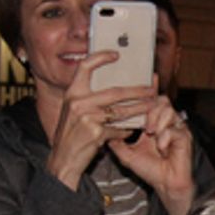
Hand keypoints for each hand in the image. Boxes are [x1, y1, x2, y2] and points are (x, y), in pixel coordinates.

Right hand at [46, 52, 157, 189]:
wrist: (62, 160)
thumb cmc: (69, 136)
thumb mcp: (72, 112)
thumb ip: (87, 99)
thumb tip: (112, 90)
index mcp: (72, 93)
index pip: (85, 67)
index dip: (100, 57)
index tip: (116, 54)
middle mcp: (78, 103)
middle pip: (115, 91)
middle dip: (136, 91)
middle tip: (151, 89)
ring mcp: (87, 118)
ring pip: (121, 111)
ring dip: (139, 109)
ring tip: (151, 106)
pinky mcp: (96, 133)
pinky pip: (118, 129)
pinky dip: (127, 129)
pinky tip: (133, 128)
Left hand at [108, 94, 195, 214]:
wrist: (165, 185)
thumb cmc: (150, 170)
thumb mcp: (126, 154)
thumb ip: (116, 140)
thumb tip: (102, 130)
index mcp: (153, 123)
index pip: (151, 101)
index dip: (150, 89)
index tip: (148, 78)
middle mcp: (166, 123)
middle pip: (161, 100)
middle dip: (150, 110)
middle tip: (145, 128)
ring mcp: (176, 128)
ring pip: (168, 111)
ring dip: (157, 122)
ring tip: (152, 135)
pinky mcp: (185, 136)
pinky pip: (174, 128)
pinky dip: (165, 138)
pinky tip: (162, 148)